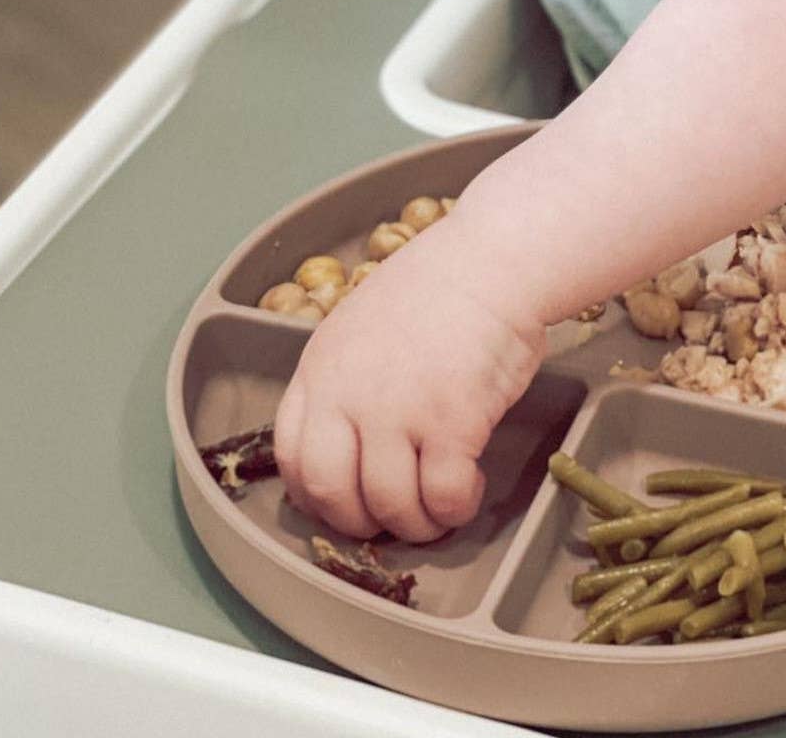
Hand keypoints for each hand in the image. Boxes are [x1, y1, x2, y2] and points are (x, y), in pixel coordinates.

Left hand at [274, 230, 547, 540]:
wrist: (494, 260)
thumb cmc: (442, 285)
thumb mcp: (364, 323)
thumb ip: (349, 376)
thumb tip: (354, 437)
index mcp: (321, 367)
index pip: (291, 456)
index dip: (316, 494)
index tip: (344, 502)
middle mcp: (348, 393)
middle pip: (331, 493)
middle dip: (362, 521)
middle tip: (393, 519)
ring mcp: (398, 411)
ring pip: (390, 505)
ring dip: (417, 524)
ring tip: (439, 512)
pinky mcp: (450, 423)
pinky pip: (444, 496)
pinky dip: (456, 508)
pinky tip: (469, 488)